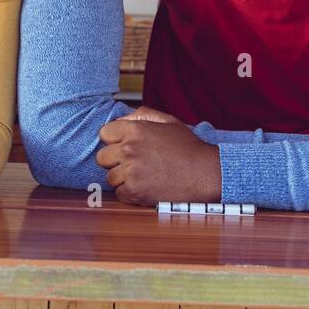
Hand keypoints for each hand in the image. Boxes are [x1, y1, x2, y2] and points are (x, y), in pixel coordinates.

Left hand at [96, 109, 220, 204]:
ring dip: (122, 178)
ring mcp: (131, 171)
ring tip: (142, 176)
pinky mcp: (135, 191)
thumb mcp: (168, 122)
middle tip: (132, 163)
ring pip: (109, 177)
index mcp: (135, 130)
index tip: (124, 146)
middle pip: (102, 157)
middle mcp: (129, 149)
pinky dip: (129, 193)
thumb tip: (121, 119)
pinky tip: (144, 187)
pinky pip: (119, 193)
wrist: (205, 173)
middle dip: (114, 160)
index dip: (114, 140)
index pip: (104, 133)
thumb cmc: (189, 148)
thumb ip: (142, 115)